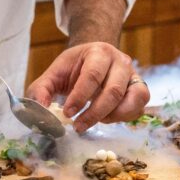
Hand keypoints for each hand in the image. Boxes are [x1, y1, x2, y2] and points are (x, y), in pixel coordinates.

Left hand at [27, 42, 149, 132]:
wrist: (95, 60)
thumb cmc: (75, 68)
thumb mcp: (54, 74)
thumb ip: (41, 90)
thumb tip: (38, 111)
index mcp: (99, 52)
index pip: (92, 75)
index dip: (80, 97)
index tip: (67, 114)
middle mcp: (121, 62)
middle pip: (113, 91)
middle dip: (94, 113)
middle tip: (78, 126)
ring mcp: (134, 75)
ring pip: (132, 100)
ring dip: (111, 117)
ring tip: (94, 121)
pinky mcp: (140, 89)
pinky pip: (139, 108)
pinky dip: (124, 117)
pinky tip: (107, 118)